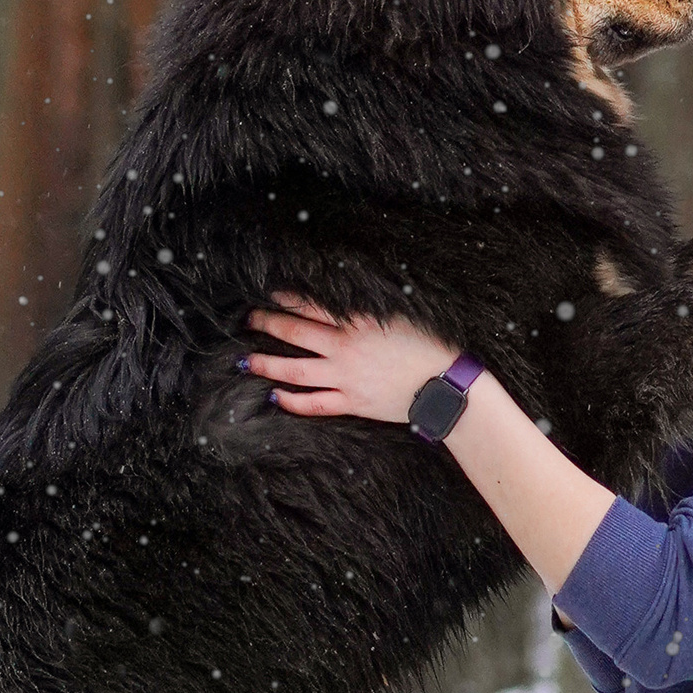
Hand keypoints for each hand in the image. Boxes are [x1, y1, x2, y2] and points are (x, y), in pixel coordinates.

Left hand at [241, 293, 459, 425]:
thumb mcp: (403, 311)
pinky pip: (314, 403)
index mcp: (357, 322)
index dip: (286, 298)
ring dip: (267, 365)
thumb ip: (371, 303)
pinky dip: (292, 401)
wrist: (445, 385)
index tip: (267, 293)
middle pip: (294, 334)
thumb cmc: (430, 344)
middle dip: (267, 325)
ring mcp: (345, 378)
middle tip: (247, 320)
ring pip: (296, 371)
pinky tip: (275, 396)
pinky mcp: (352, 402)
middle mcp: (344, 349)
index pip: (311, 306)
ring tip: (246, 361)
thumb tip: (348, 289)